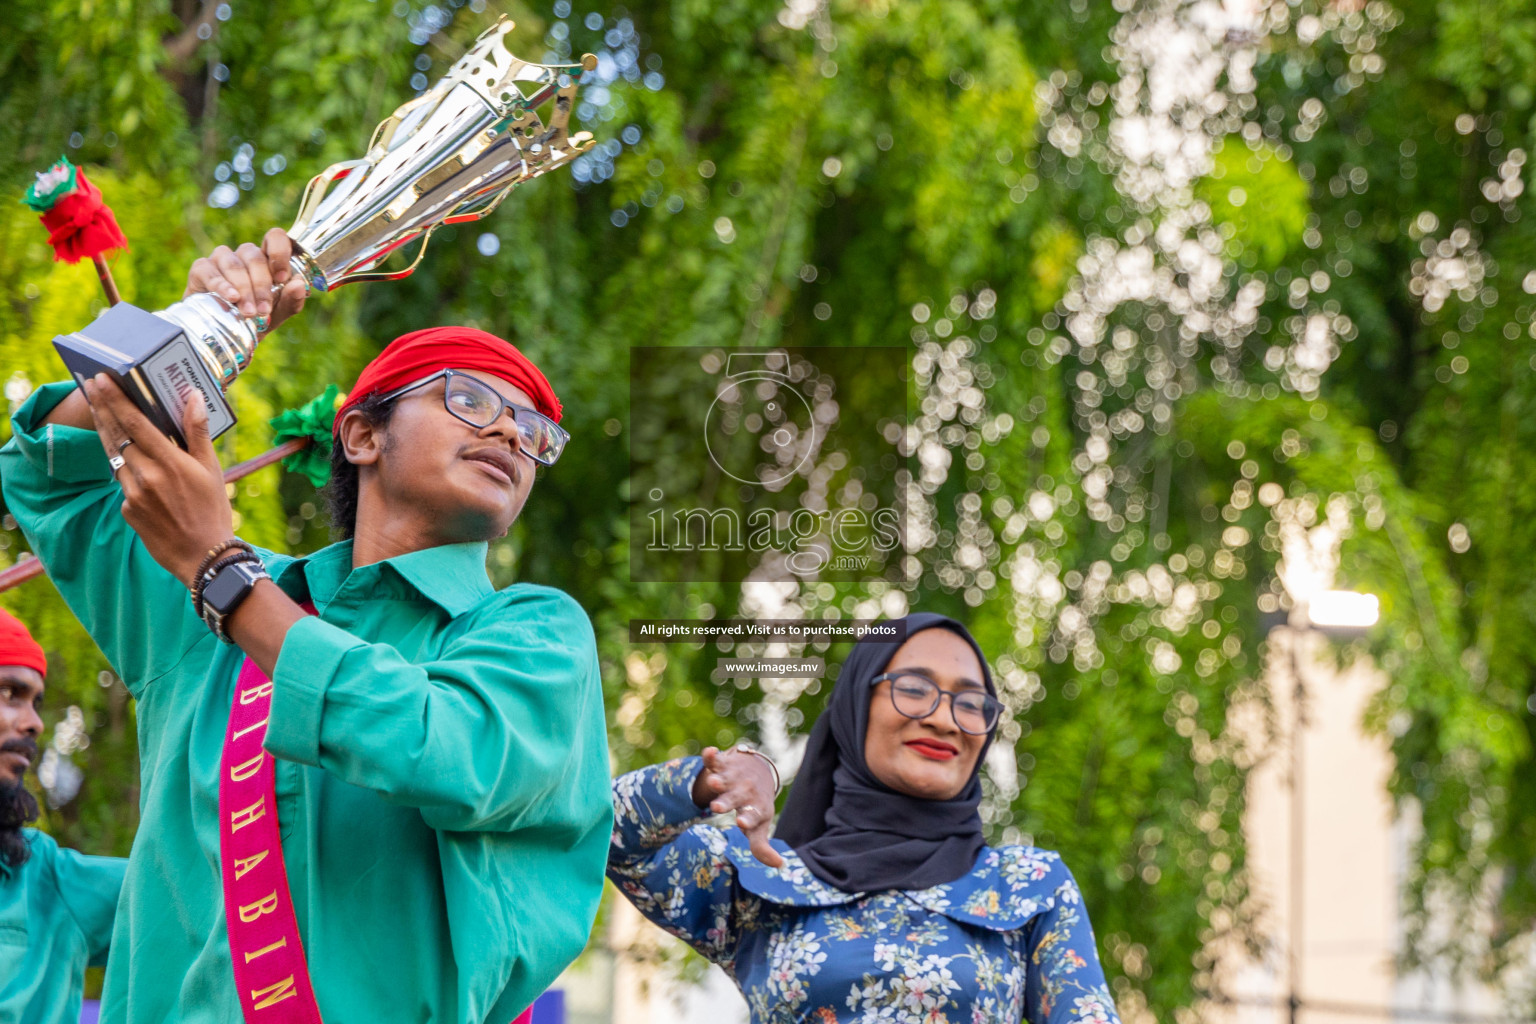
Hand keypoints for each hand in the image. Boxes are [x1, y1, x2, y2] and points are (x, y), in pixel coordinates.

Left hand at [83, 374, 233, 586]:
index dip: (115, 399)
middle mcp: (147, 476)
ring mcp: (133, 494)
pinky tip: (133, 465)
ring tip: (102, 413)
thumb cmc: (213, 510)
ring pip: (114, 457)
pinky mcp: (127, 510)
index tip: (101, 380)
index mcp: (170, 462)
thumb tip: (194, 397)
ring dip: (107, 434)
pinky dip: (126, 470)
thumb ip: (197, 432)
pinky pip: (122, 483)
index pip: (135, 423)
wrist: (202, 557)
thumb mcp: (212, 469)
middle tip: (91, 387)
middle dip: (102, 408)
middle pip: (116, 435)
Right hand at [185, 228, 307, 331]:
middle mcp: (244, 255)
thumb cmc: (255, 318)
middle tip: (264, 310)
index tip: (282, 278)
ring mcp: (221, 259)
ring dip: (244, 289)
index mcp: (267, 259)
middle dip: (261, 285)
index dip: (279, 252)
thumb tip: (299, 284)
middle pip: (254, 257)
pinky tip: (230, 298)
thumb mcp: (279, 313)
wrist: (225, 336)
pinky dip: (221, 285)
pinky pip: (209, 271)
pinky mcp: (201, 269)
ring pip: (234, 264)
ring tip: (249, 312)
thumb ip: (292, 300)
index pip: (274, 237)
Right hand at [691, 745, 784, 867]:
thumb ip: (761, 846)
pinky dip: (712, 756)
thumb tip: (779, 865)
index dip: (748, 820)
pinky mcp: (723, 764)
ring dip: (720, 780)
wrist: (757, 771)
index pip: (753, 816)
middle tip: (717, 808)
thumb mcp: (759, 825)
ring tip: (713, 782)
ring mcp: (734, 777)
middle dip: (727, 801)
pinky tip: (709, 752)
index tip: (742, 824)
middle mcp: (746, 791)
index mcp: (756, 808)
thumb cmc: (754, 805)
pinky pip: (717, 759)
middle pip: (735, 797)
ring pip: (726, 778)